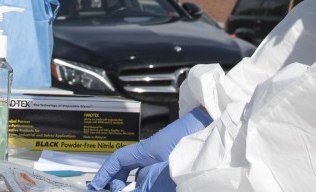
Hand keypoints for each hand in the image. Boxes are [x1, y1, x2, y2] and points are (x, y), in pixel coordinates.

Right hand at [88, 108, 209, 190]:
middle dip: (125, 186)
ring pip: (150, 180)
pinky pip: (162, 182)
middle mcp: (156, 156)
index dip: (105, 173)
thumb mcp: (163, 169)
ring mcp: (169, 163)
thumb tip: (130, 191)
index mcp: (147, 151)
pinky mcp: (180, 169)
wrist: (219, 130)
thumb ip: (145, 184)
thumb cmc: (191, 141)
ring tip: (153, 186)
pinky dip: (158, 186)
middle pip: (134, 175)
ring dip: (144, 186)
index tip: (95, 186)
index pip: (119, 160)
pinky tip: (167, 186)